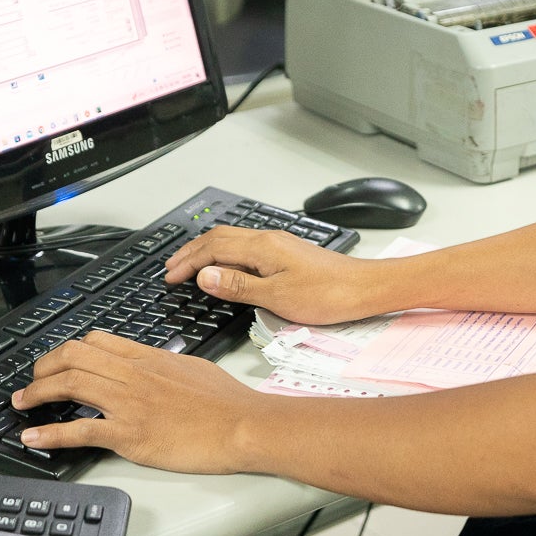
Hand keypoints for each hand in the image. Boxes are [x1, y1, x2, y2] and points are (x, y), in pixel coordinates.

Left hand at [13, 331, 259, 472]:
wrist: (244, 425)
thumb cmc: (228, 402)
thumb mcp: (192, 368)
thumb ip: (165, 366)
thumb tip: (153, 366)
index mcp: (149, 358)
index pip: (96, 341)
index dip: (67, 350)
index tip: (56, 362)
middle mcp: (134, 375)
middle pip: (74, 356)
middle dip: (43, 368)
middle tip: (31, 383)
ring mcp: (130, 403)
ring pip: (71, 384)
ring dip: (38, 393)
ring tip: (22, 403)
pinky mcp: (131, 434)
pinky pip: (81, 429)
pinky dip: (51, 433)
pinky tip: (34, 438)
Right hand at [164, 225, 377, 324]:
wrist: (365, 288)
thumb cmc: (328, 294)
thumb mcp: (277, 297)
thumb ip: (238, 286)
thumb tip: (205, 275)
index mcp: (262, 247)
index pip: (213, 249)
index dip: (188, 263)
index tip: (171, 277)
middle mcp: (269, 240)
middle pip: (220, 238)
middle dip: (192, 252)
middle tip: (171, 267)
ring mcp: (280, 245)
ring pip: (233, 240)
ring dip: (208, 251)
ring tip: (192, 265)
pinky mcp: (289, 253)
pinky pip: (247, 247)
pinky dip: (227, 255)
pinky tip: (228, 266)